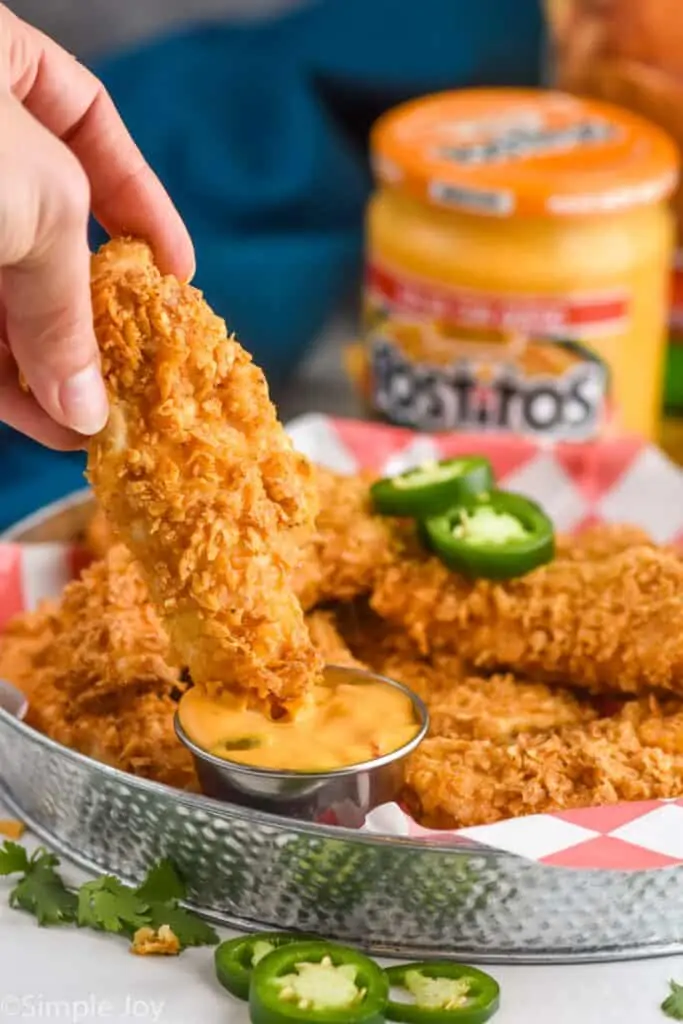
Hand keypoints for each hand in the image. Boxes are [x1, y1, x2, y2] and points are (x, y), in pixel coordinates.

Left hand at [0, 5, 194, 448]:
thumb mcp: (38, 199)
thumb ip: (72, 299)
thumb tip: (91, 409)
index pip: (93, 128)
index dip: (143, 202)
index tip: (179, 275)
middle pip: (50, 229)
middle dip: (94, 308)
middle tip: (139, 371)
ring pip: (3, 292)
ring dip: (51, 361)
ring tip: (93, 421)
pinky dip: (4, 379)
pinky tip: (43, 417)